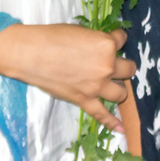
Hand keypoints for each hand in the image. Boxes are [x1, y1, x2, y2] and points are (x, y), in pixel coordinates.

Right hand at [0, 24, 135, 130]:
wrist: (31, 54)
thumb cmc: (52, 37)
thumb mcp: (81, 31)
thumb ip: (96, 40)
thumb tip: (102, 46)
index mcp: (106, 45)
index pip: (122, 40)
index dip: (117, 39)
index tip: (113, 39)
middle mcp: (107, 67)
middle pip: (128, 69)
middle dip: (122, 65)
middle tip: (112, 63)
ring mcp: (97, 87)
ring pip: (122, 92)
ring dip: (119, 88)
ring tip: (112, 85)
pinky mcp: (84, 101)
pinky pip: (103, 115)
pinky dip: (113, 123)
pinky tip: (121, 129)